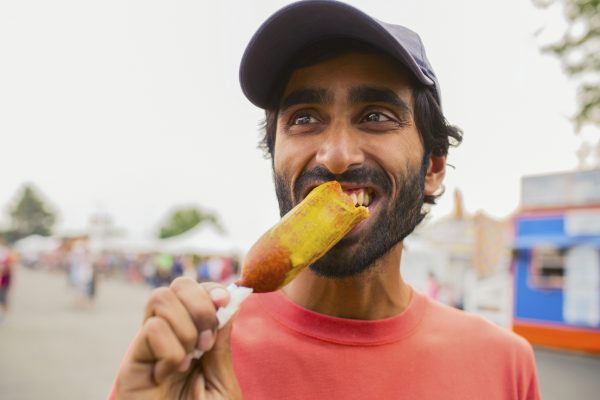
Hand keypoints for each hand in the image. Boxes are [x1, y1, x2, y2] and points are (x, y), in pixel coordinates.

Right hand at [113, 277, 241, 398]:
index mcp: (195, 337)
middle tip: (207, 340)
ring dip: (185, 324)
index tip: (225, 300)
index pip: (197, 291)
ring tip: (191, 357)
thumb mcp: (222, 383)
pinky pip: (152, 329)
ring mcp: (150, 347)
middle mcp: (171, 336)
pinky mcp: (133, 362)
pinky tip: (171, 372)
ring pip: (160, 297)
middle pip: (177, 284)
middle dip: (200, 302)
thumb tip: (230, 302)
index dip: (211, 288)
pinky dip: (171, 348)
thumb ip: (222, 345)